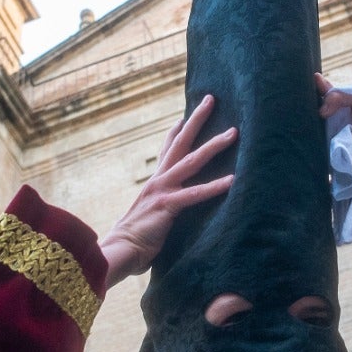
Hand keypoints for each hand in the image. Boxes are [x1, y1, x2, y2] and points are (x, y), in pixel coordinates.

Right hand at [99, 95, 235, 288]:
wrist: (118, 253)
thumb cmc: (133, 244)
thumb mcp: (150, 221)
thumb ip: (160, 213)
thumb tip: (165, 220)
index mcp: (154, 184)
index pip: (166, 151)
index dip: (175, 132)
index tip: (184, 116)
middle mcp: (158, 180)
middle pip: (180, 143)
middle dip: (196, 120)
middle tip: (211, 99)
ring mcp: (162, 190)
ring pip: (192, 161)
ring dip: (214, 145)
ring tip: (233, 132)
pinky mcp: (167, 206)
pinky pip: (195, 194)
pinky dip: (214, 186)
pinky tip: (232, 180)